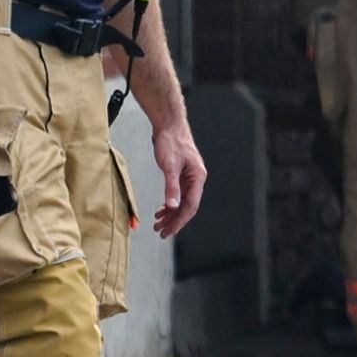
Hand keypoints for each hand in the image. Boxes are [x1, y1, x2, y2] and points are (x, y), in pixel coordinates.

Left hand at [148, 117, 208, 239]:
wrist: (169, 125)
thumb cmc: (171, 142)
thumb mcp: (169, 166)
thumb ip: (171, 187)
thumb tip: (172, 206)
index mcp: (198, 178)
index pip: (191, 205)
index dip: (179, 220)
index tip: (168, 231)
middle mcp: (196, 179)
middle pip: (187, 206)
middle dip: (174, 220)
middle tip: (161, 232)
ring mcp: (189, 177)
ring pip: (182, 201)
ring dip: (171, 214)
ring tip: (158, 223)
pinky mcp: (181, 174)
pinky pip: (177, 194)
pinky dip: (169, 203)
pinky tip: (161, 209)